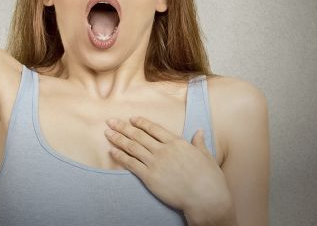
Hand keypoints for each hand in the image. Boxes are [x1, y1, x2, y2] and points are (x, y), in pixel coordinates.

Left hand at [104, 116, 233, 223]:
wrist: (206, 197)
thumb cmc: (209, 178)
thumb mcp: (206, 156)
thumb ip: (199, 143)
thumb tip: (199, 132)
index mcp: (177, 142)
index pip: (154, 129)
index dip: (141, 123)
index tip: (131, 118)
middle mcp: (164, 150)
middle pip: (139, 135)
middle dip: (123, 127)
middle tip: (111, 121)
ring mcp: (156, 163)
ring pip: (132, 147)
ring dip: (118, 139)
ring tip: (107, 133)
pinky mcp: (150, 177)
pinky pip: (131, 164)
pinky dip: (120, 156)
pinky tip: (112, 151)